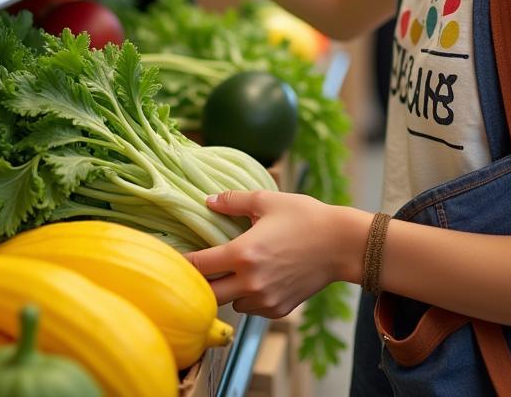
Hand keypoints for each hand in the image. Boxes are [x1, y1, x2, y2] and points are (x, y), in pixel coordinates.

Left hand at [185, 191, 364, 317]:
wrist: (341, 244)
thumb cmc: (305, 217)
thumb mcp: (268, 200)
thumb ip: (234, 201)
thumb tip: (208, 201)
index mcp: (244, 254)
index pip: (199, 266)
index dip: (181, 263)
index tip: (169, 259)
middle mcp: (251, 282)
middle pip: (208, 294)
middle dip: (200, 283)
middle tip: (197, 270)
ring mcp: (265, 300)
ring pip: (231, 303)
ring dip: (226, 291)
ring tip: (233, 270)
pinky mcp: (278, 310)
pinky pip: (251, 309)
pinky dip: (248, 298)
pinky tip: (257, 279)